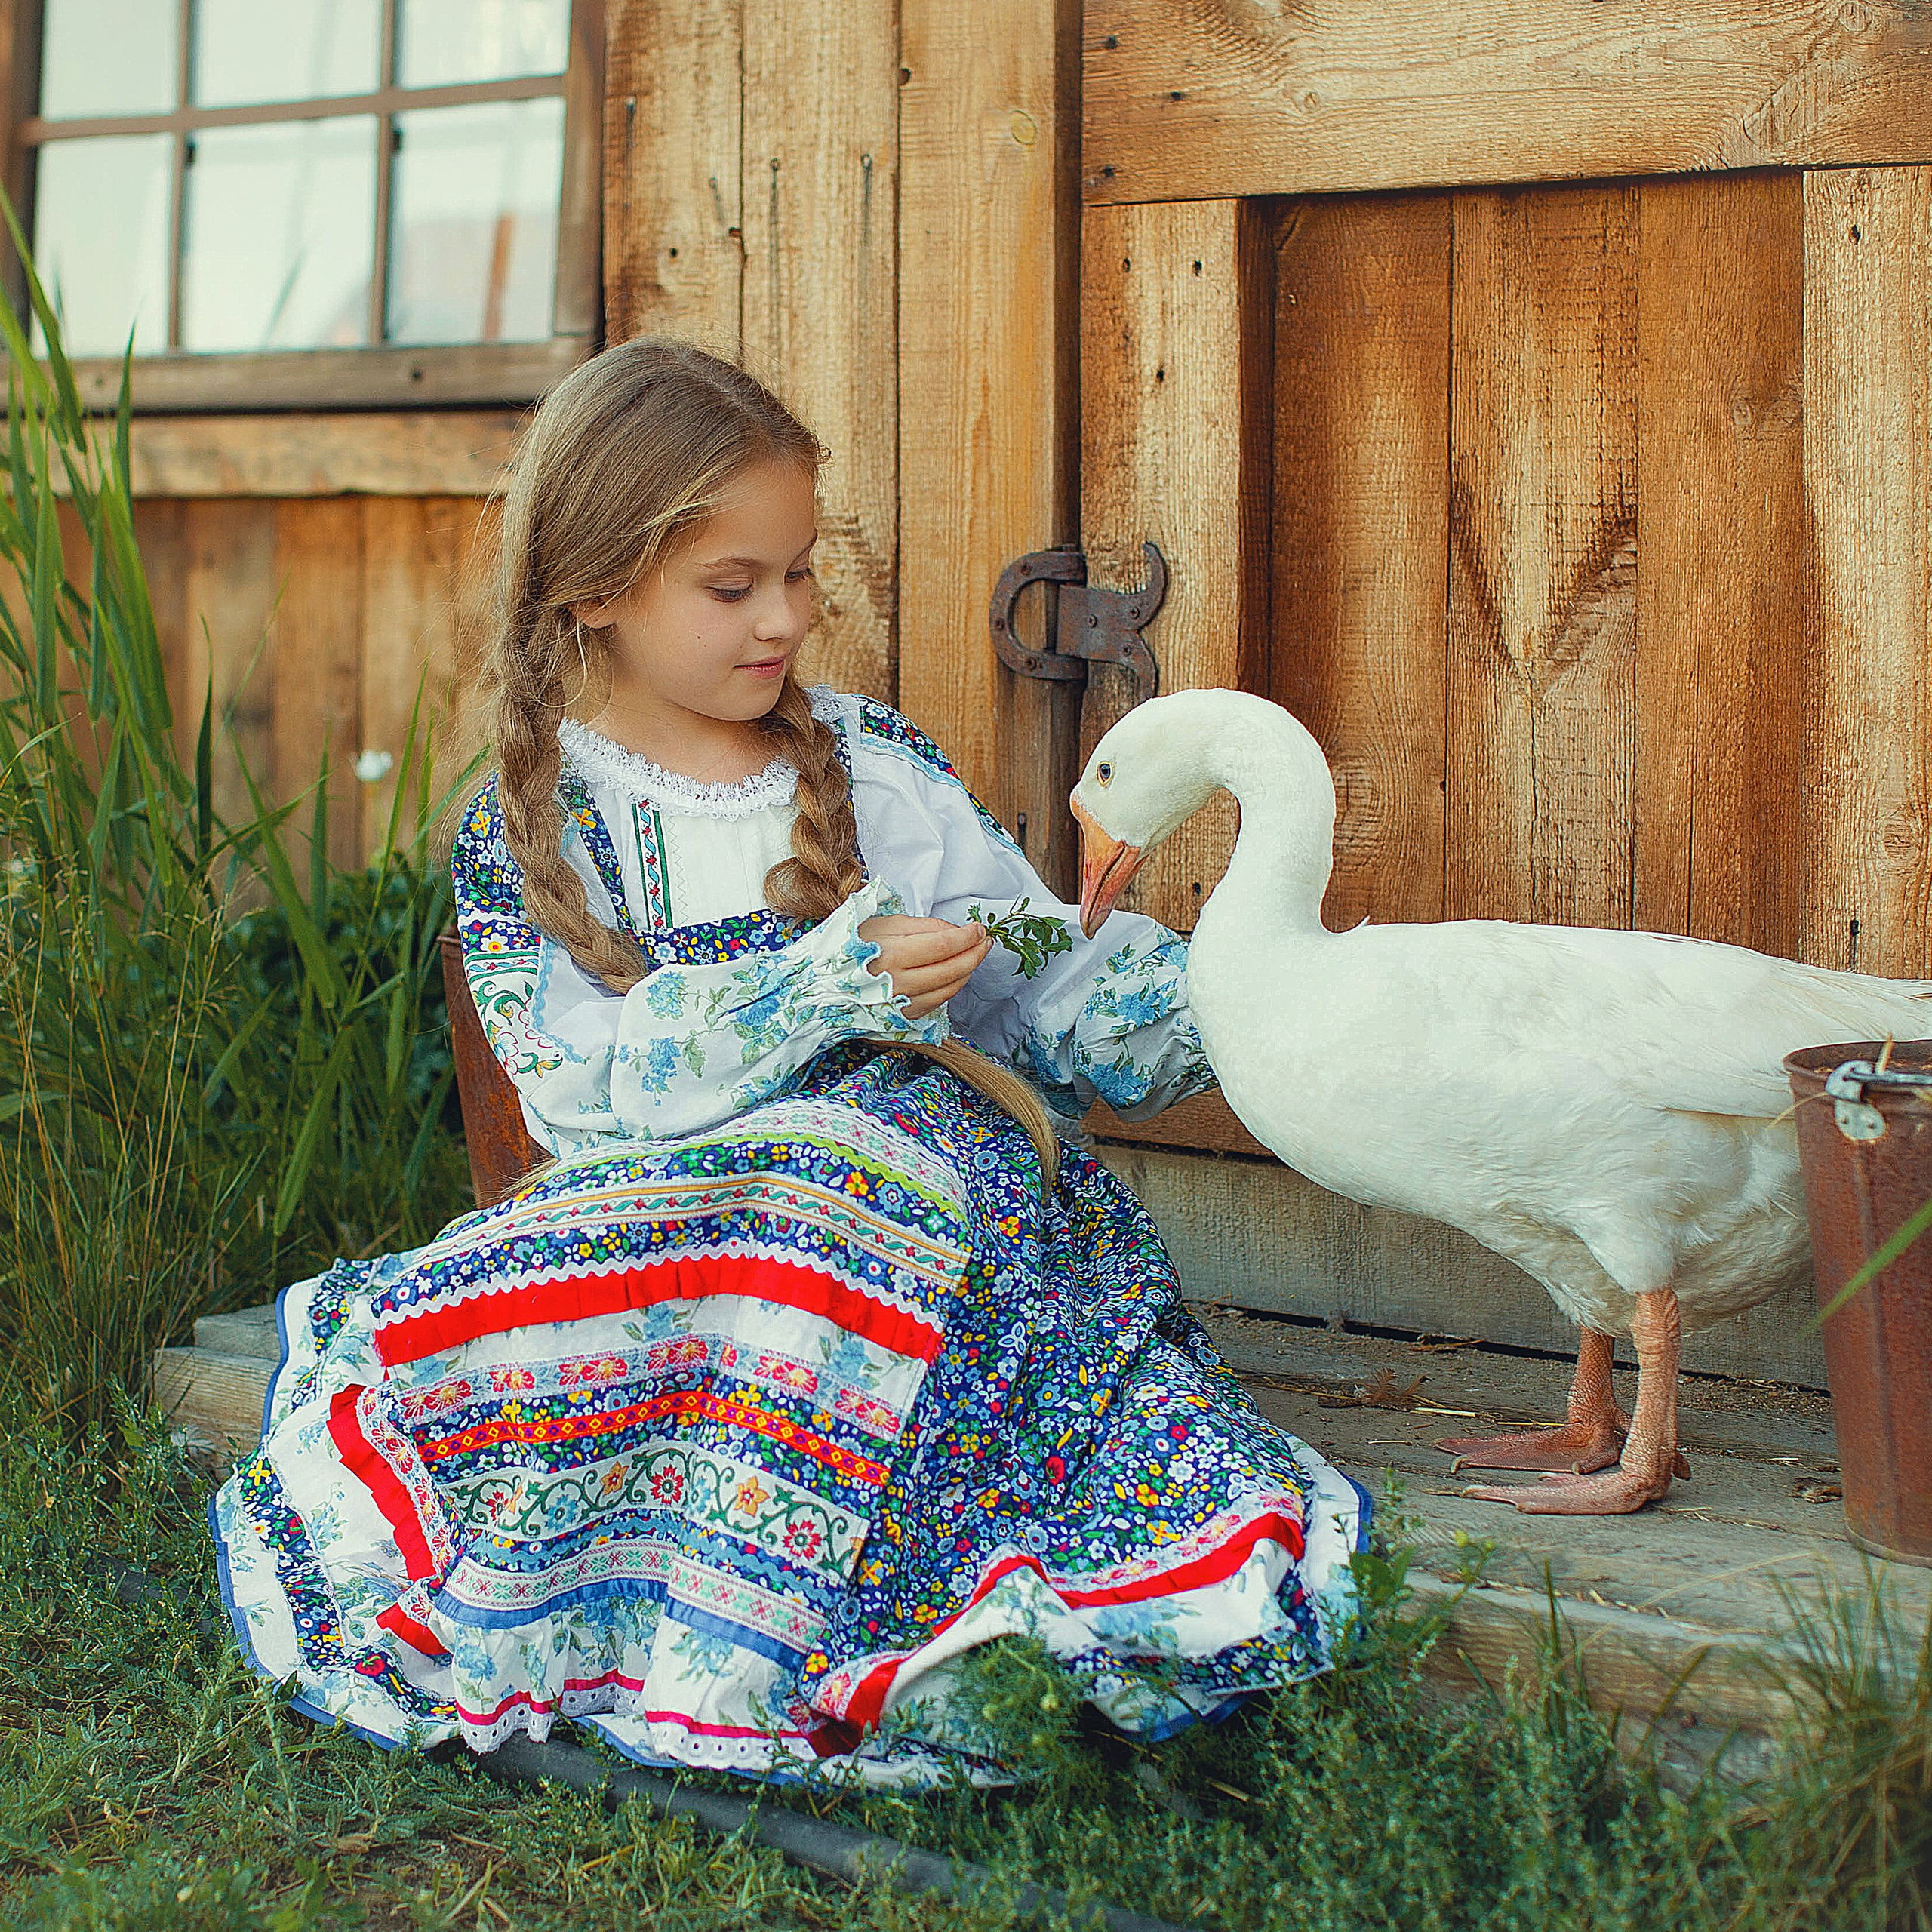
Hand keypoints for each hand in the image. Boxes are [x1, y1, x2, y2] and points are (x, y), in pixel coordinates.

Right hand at [858, 914, 992, 1019]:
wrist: (824, 982)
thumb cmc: (851, 948)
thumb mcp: (883, 923)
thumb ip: (922, 926)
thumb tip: (955, 931)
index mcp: (891, 955)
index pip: (943, 945)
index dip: (967, 936)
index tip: (978, 929)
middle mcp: (898, 983)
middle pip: (951, 969)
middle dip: (975, 953)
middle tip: (985, 941)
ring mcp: (902, 1004)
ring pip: (949, 988)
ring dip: (968, 970)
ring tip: (974, 955)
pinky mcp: (903, 1017)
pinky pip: (938, 1002)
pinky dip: (952, 987)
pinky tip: (956, 974)